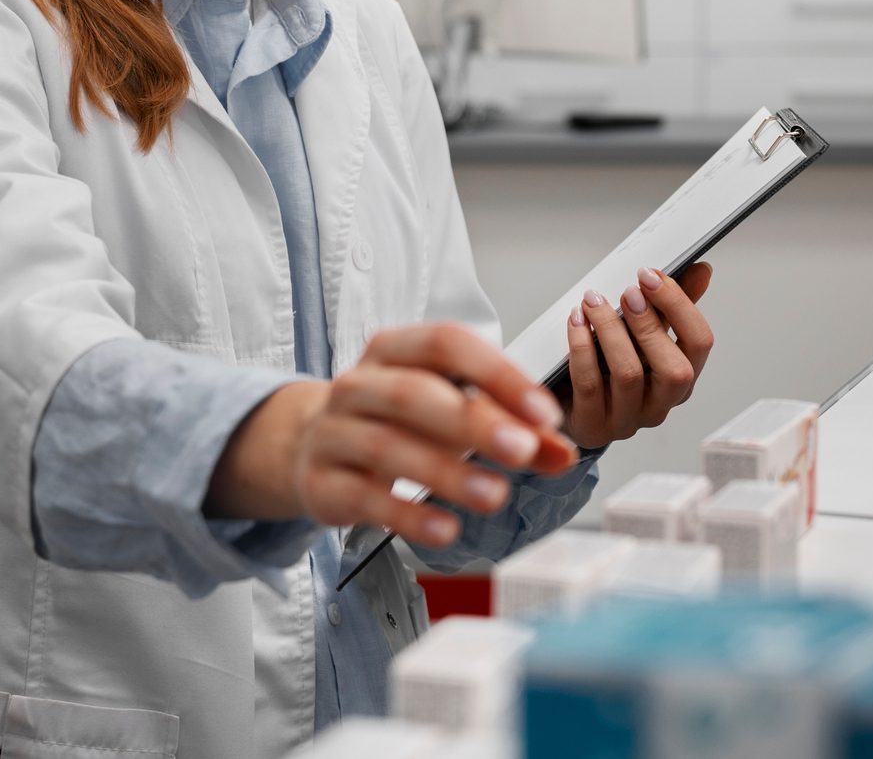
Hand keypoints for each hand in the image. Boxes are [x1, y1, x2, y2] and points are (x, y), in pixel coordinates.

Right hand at [205, 322, 576, 549]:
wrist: (311, 445)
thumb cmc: (395, 420)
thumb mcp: (450, 410)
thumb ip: (511, 428)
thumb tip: (562, 452)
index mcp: (394, 348)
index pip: (448, 344)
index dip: (498, 374)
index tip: (544, 412)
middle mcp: (359, 383)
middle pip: (415, 393)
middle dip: (474, 421)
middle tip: (523, 450)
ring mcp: (334, 432)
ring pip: (389, 447)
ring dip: (446, 472)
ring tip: (494, 495)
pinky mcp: (322, 483)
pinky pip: (365, 498)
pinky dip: (408, 514)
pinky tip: (446, 528)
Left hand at [563, 261, 714, 449]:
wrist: (566, 405)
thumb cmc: (607, 365)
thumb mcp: (640, 335)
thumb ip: (669, 306)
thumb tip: (700, 270)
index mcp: (680, 378)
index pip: (700, 343)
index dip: (680, 306)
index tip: (651, 276)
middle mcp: (660, 404)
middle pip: (676, 371)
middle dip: (651, 324)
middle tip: (626, 292)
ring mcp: (628, 420)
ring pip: (629, 375)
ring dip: (610, 330)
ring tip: (593, 301)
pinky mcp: (593, 426)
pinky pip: (589, 385)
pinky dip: (582, 347)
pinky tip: (576, 321)